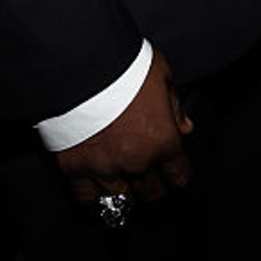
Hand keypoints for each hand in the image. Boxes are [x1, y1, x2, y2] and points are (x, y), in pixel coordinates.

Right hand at [54, 51, 193, 209]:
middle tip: (149, 177)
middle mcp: (136, 161)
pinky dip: (93, 193)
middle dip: (153, 185)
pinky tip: (96, 187)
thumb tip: (184, 127)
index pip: (178, 175)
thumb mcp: (162, 76)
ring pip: (121, 196)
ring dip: (124, 188)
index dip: (178, 173)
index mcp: (162, 140)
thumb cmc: (126, 65)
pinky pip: (87, 196)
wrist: (82, 64)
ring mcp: (105, 167)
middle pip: (151, 191)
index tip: (175, 172)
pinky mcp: (75, 167)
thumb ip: (175, 106)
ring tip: (122, 179)